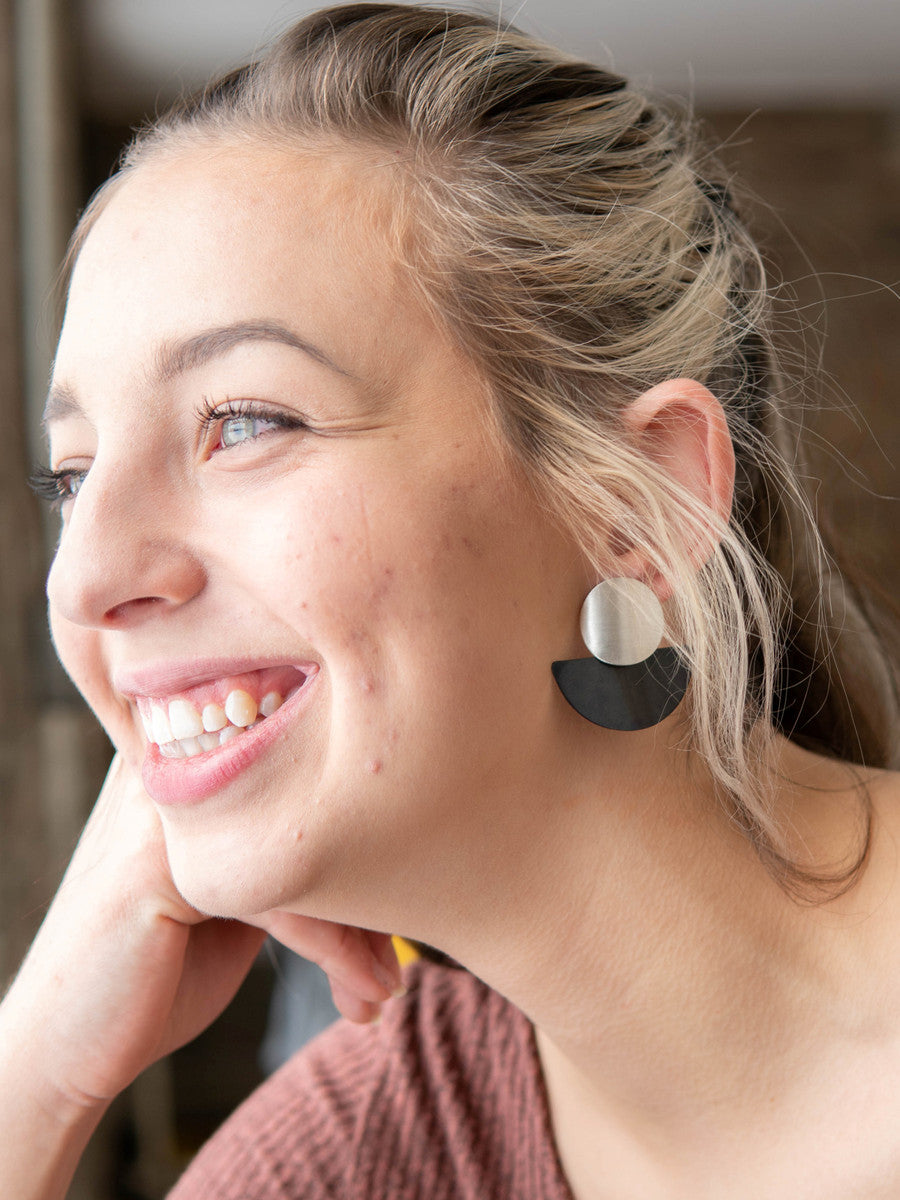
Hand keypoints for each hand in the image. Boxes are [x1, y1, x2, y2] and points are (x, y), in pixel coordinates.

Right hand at [2, 753, 399, 1112]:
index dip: (368, 844)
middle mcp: (179, 764)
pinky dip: (330, 947)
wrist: (68, 1044)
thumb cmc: (160, 970)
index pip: (311, 772)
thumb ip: (290, 854)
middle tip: (397, 965)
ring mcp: (164, 805)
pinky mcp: (158, 861)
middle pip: (314, 805)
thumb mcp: (241, 899)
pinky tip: (358, 993)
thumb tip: (396, 854)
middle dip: (370, 889)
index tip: (407, 910)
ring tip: (386, 988)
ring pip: (305, 847)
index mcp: (198, 759)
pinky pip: (277, 892)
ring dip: (359, 926)